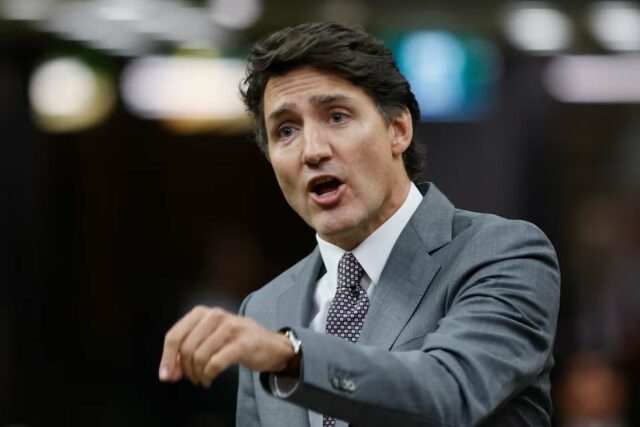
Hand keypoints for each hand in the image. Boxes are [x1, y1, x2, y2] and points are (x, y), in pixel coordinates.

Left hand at [159, 305, 294, 387]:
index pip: (175, 335)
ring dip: (197, 374)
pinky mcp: (242, 343)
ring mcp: (230, 328)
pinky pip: (215, 363)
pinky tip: (210, 378)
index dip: (167, 358)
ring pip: (199, 356)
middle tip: (191, 378)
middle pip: (186, 348)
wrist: (272, 345)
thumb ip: (187, 353)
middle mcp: (215, 316)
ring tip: (202, 378)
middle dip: (185, 369)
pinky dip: (209, 375)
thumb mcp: (209, 339)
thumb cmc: (236, 341)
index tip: (166, 376)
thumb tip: (168, 374)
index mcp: (203, 313)